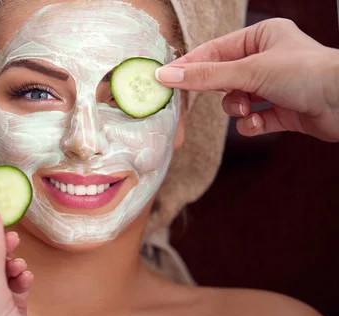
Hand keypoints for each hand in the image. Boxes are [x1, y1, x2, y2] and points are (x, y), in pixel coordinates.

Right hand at [155, 18, 338, 141]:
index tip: (165, 79)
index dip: (189, 65)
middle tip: (195, 100)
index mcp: (261, 37)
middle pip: (223, 77)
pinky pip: (252, 119)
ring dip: (237, 108)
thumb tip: (167, 75)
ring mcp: (274, 86)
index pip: (214, 51)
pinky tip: (259, 122)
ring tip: (248, 108)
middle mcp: (267, 59)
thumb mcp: (250, 70)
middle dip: (218, 91)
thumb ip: (206, 76)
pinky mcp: (282, 111)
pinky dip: (251, 123)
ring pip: (235, 100)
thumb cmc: (307, 73)